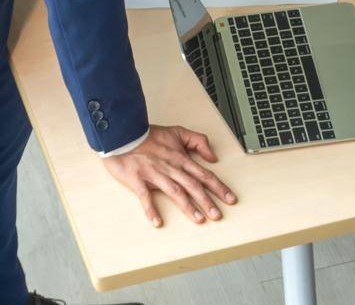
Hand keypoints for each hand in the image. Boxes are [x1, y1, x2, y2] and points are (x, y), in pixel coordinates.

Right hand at [102, 123, 235, 227]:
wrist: (124, 133)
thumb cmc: (149, 135)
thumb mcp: (178, 132)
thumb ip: (198, 141)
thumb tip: (212, 157)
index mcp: (181, 159)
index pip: (205, 175)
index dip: (219, 188)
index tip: (230, 199)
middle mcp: (171, 168)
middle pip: (194, 186)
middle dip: (207, 201)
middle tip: (218, 215)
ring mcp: (155, 174)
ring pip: (175, 192)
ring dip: (188, 206)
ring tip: (199, 219)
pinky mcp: (138, 180)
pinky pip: (145, 197)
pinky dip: (151, 210)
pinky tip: (157, 222)